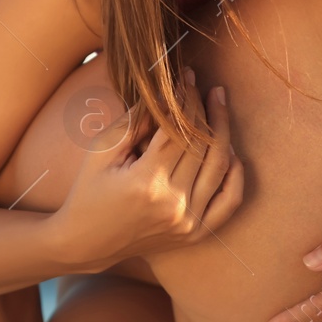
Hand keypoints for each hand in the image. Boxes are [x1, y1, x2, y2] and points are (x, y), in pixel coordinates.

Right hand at [52, 68, 243, 271]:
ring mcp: (187, 223)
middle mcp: (173, 205)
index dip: (185, 100)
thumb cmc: (89, 190)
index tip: (188, 78)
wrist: (85, 243)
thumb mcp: (102, 150)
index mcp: (146, 183)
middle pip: (202, 145)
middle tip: (206, 87)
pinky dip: (236, 174)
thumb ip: (135, 120)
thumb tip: (168, 92)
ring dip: (224, 131)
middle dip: (206, 109)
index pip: (178, 130)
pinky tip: (230, 149)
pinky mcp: (195, 234)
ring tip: (219, 104)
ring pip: (220, 167)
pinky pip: (230, 202)